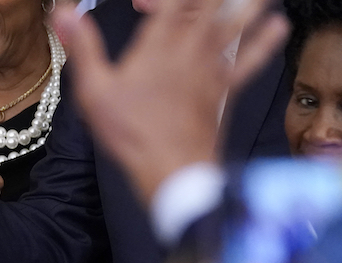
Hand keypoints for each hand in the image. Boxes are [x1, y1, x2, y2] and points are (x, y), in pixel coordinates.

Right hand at [51, 0, 286, 204]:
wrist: (170, 167)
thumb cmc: (129, 133)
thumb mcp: (93, 90)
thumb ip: (83, 47)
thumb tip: (64, 13)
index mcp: (156, 46)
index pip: (169, 2)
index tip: (141, 1)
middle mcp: (189, 49)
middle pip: (208, 4)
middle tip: (190, 3)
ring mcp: (212, 67)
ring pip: (236, 21)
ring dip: (245, 5)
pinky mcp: (226, 88)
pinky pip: (252, 58)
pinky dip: (266, 40)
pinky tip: (277, 25)